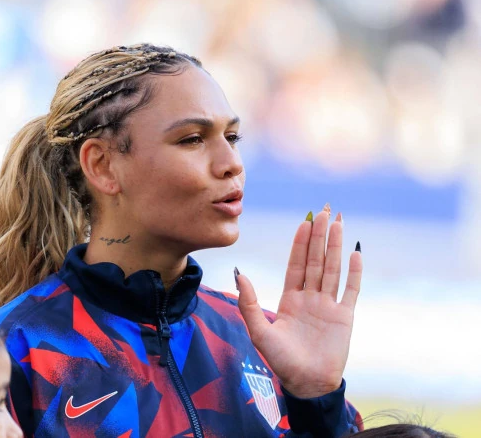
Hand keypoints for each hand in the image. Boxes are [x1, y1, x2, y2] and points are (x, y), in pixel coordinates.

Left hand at [237, 207, 361, 398]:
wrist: (306, 384)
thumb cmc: (281, 361)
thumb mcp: (258, 331)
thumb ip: (249, 302)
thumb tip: (239, 273)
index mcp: (290, 299)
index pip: (296, 264)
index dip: (300, 242)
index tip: (304, 221)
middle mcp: (310, 298)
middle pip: (315, 260)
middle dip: (319, 235)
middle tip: (323, 210)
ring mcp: (329, 306)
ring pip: (332, 269)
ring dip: (335, 245)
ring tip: (338, 222)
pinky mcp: (345, 317)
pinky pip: (351, 290)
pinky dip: (354, 271)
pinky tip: (355, 251)